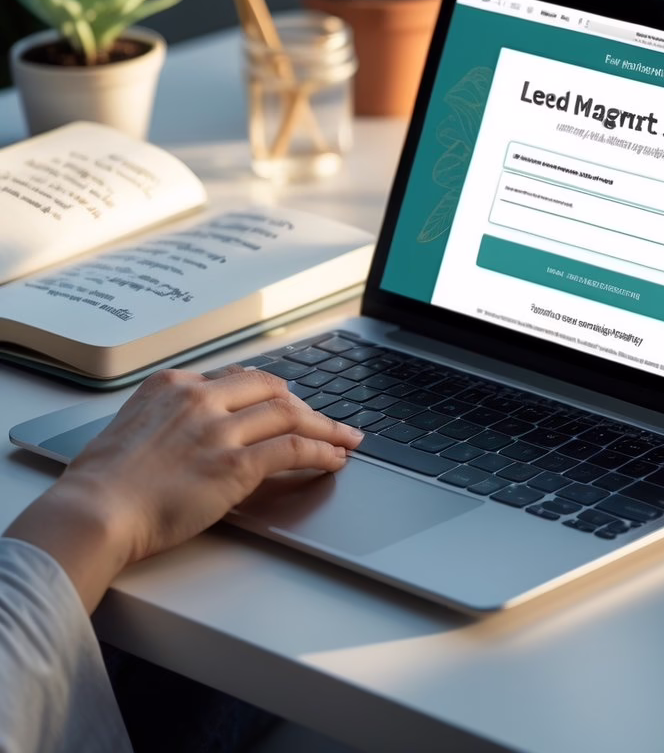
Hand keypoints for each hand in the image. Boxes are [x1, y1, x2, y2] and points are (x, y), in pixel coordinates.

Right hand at [4, 366, 362, 610]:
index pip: (237, 377)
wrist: (91, 513)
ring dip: (324, 427)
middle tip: (325, 421)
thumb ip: (169, 419)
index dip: (271, 391)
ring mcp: (220, 430)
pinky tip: (333, 459)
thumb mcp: (132, 427)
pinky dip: (320, 452)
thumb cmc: (102, 484)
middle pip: (271, 388)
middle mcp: (200, 399)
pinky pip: (293, 450)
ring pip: (290, 415)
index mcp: (173, 385)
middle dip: (304, 405)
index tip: (287, 401)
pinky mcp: (235, 464)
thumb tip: (197, 431)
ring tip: (346, 438)